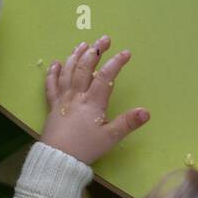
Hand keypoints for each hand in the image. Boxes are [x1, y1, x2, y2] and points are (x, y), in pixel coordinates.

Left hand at [41, 35, 149, 164]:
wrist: (58, 158)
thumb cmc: (85, 148)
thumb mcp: (111, 137)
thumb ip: (128, 123)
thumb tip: (146, 111)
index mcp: (92, 102)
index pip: (106, 77)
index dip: (116, 63)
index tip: (126, 53)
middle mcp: (77, 96)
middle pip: (85, 68)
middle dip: (95, 51)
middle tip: (104, 39)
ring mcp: (63, 99)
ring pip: (68, 72)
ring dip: (76, 56)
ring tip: (82, 44)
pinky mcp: (52, 106)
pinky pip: (51, 85)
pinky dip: (53, 72)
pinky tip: (56, 63)